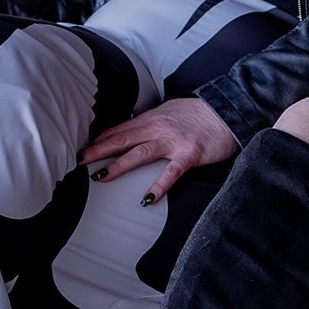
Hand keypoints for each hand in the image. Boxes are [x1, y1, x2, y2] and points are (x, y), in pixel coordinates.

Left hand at [80, 95, 238, 200]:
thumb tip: (136, 129)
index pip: (121, 129)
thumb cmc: (202, 114)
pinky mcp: (189, 154)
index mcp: (154, 118)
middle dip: (99, 150)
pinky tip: (147, 198)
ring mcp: (173, 141)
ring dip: (119, 165)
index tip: (84, 147)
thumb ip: (154, 121)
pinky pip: (171, 172)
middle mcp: (159, 128)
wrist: (229, 110)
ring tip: (102, 177)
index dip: (101, 139)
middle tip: (80, 161)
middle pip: (123, 140)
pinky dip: (159, 185)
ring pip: (139, 153)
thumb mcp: (172, 111)